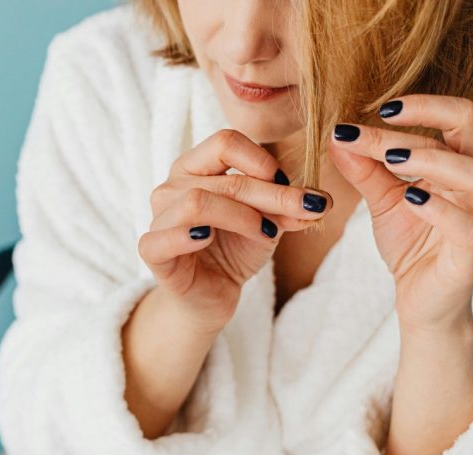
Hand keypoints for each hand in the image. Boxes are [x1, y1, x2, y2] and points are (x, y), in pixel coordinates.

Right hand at [141, 129, 332, 332]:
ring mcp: (158, 217)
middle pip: (223, 178)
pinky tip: (209, 239)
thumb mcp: (268, 224)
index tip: (288, 185)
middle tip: (306, 210)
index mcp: (196, 167)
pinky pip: (163, 237)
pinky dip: (188, 235)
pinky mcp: (151, 250)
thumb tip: (321, 200)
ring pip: (197, 202)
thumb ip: (288, 208)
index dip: (262, 161)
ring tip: (267, 234)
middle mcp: (172, 186)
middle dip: (271, 195)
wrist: (213, 295)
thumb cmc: (234, 251)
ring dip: (241, 216)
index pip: (225, 142)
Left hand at [328, 96, 472, 332]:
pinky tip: (410, 198)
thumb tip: (337, 135)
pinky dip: (438, 208)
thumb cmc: (412, 244)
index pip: (452, 118)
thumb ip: (365, 169)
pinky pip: (466, 224)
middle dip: (422, 120)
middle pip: (468, 130)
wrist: (421, 300)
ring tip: (390, 158)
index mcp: (460, 164)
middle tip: (376, 122)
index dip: (418, 106)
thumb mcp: (383, 200)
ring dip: (429, 159)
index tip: (376, 106)